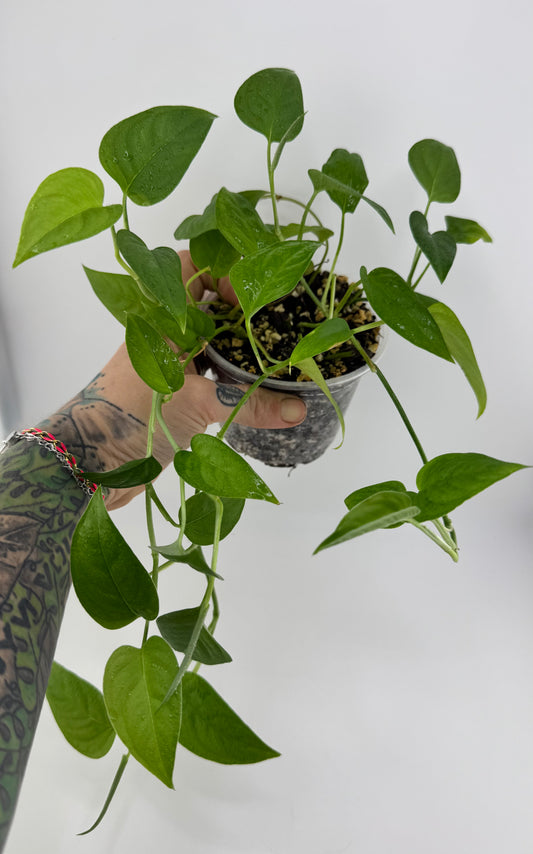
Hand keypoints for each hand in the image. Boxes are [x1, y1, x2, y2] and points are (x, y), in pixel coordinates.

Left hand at [45, 253, 305, 509]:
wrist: (91, 463)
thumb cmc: (134, 415)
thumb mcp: (197, 404)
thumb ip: (250, 404)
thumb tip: (299, 410)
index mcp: (161, 320)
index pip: (190, 270)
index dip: (222, 273)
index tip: (249, 301)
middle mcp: (164, 336)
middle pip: (207, 308)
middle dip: (242, 313)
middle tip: (276, 326)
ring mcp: (167, 366)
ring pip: (209, 343)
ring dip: (238, 348)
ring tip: (274, 357)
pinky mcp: (171, 394)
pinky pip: (207, 375)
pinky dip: (230, 378)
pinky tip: (257, 389)